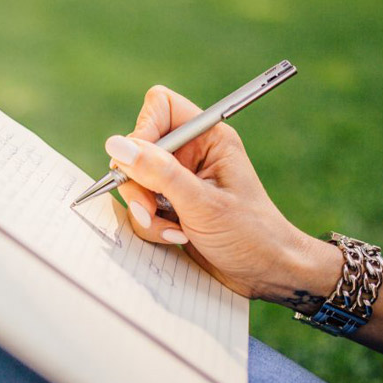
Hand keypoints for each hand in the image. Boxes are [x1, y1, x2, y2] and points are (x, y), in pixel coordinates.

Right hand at [105, 85, 339, 304]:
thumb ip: (158, 172)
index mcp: (207, 138)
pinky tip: (176, 237)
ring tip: (173, 230)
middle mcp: (191, 154)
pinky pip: (140, 208)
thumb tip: (116, 145)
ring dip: (145, 211)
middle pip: (138, 149)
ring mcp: (178, 181)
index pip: (160, 107)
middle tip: (152, 208)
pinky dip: (151, 226)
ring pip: (134, 182)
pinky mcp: (170, 206)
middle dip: (139, 183)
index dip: (143, 130)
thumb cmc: (250, 235)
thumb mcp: (202, 203)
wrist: (267, 274)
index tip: (139, 163)